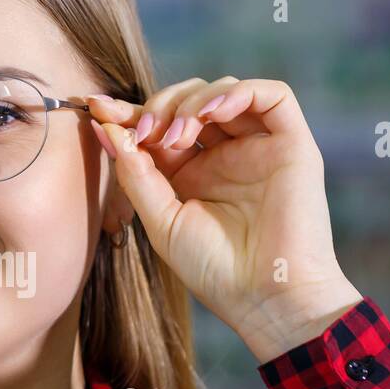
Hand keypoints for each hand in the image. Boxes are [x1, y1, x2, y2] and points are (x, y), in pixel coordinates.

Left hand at [88, 77, 361, 362]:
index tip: (98, 108)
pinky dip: (238, 92)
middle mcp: (225, 154)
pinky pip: (273, 95)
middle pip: (188, 101)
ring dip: (192, 102)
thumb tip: (106, 128)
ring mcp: (258, 146)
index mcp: (192, 173)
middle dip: (160, 106)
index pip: (159, 126)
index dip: (128, 113)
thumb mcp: (161, 220)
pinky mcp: (291, 144)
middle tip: (145, 132)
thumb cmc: (214, 270)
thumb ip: (136, 174)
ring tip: (178, 136)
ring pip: (224, 90)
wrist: (265, 298)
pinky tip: (211, 115)